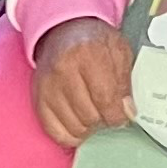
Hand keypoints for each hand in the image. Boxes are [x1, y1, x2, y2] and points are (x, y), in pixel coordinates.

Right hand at [33, 19, 134, 146]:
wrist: (64, 32)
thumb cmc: (93, 43)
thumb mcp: (119, 52)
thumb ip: (125, 82)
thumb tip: (127, 112)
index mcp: (88, 54)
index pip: (105, 99)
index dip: (117, 115)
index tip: (122, 117)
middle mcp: (63, 70)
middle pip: (90, 116)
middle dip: (103, 120)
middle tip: (107, 111)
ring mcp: (48, 87)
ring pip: (74, 127)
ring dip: (88, 127)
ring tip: (94, 114)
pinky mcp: (39, 100)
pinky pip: (55, 132)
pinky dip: (71, 135)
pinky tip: (79, 123)